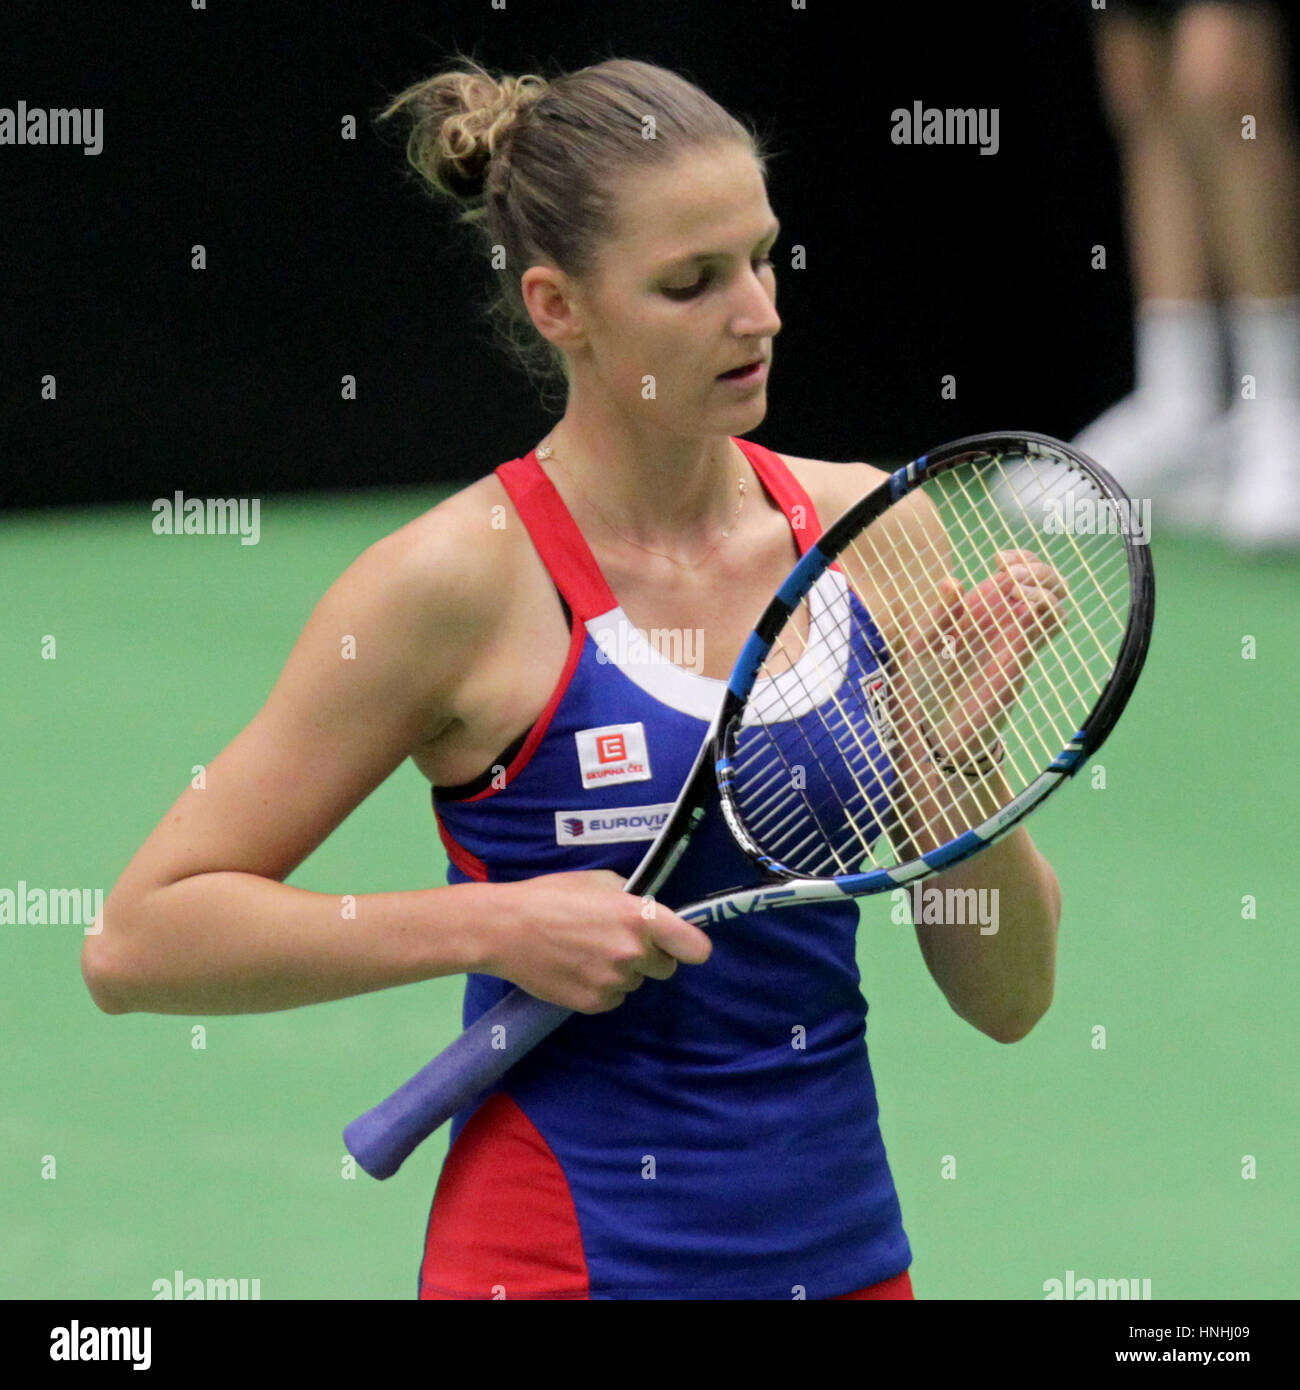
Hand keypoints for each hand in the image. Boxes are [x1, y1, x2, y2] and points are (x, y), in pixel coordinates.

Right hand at [482, 871, 712, 1013]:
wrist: (505, 929)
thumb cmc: (553, 896)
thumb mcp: (600, 882)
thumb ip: (634, 899)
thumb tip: (652, 913)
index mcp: (640, 918)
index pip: (695, 948)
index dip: (690, 947)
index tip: (681, 945)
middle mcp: (633, 954)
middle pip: (665, 968)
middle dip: (650, 956)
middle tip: (618, 940)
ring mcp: (613, 982)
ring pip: (636, 982)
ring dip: (622, 971)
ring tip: (588, 951)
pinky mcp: (594, 1003)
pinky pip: (613, 997)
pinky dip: (601, 986)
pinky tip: (577, 968)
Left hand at [900, 549, 1066, 763]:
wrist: (937, 726)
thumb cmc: (928, 682)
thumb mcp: (922, 643)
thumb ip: (937, 614)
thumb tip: (954, 581)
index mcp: (986, 609)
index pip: (1021, 571)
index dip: (1021, 558)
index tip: (999, 559)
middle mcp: (1007, 621)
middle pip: (1048, 582)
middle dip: (1037, 568)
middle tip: (1009, 574)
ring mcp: (1018, 639)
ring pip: (1058, 602)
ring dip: (1045, 586)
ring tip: (1016, 590)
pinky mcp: (1021, 659)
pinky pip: (1049, 629)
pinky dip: (1046, 610)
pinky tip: (1025, 608)